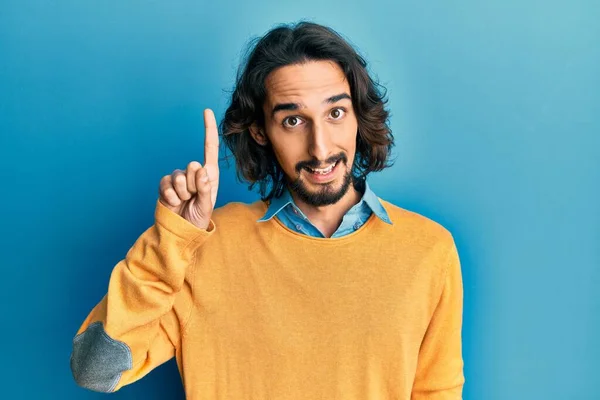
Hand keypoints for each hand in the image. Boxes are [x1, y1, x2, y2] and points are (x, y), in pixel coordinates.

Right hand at [158, 109, 219, 229]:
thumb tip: (201, 170)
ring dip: (182, 193)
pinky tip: (174, 203)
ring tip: (185, 202)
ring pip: (179, 176)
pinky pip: (166, 184)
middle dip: (194, 186)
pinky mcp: (166, 184)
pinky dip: (171, 196)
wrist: (181, 229)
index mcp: (210, 174)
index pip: (210, 148)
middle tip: (194, 199)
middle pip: (192, 165)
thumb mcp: (207, 206)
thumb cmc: (198, 218)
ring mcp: (179, 178)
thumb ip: (205, 189)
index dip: (208, 129)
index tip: (206, 111)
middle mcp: (195, 172)